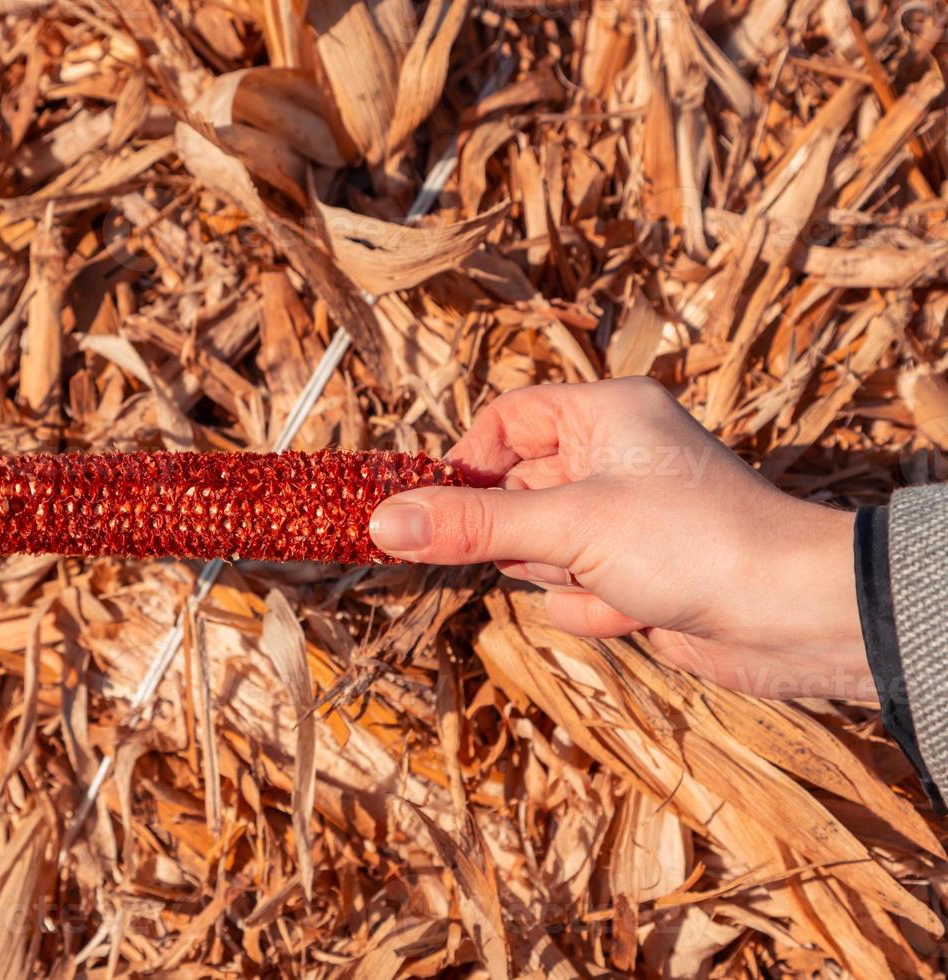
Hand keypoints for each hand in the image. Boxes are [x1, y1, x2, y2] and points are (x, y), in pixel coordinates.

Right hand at [368, 378, 870, 700]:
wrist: (793, 618)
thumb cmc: (697, 543)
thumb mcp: (569, 528)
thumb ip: (472, 526)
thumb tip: (383, 522)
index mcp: (604, 413)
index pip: (504, 421)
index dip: (467, 465)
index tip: (436, 511)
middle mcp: (612, 456)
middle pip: (512, 491)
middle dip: (524, 537)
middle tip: (553, 551)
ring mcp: (622, 517)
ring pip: (536, 549)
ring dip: (562, 576)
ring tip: (615, 577)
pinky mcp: (633, 570)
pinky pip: (571, 589)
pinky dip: (593, 606)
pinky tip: (639, 608)